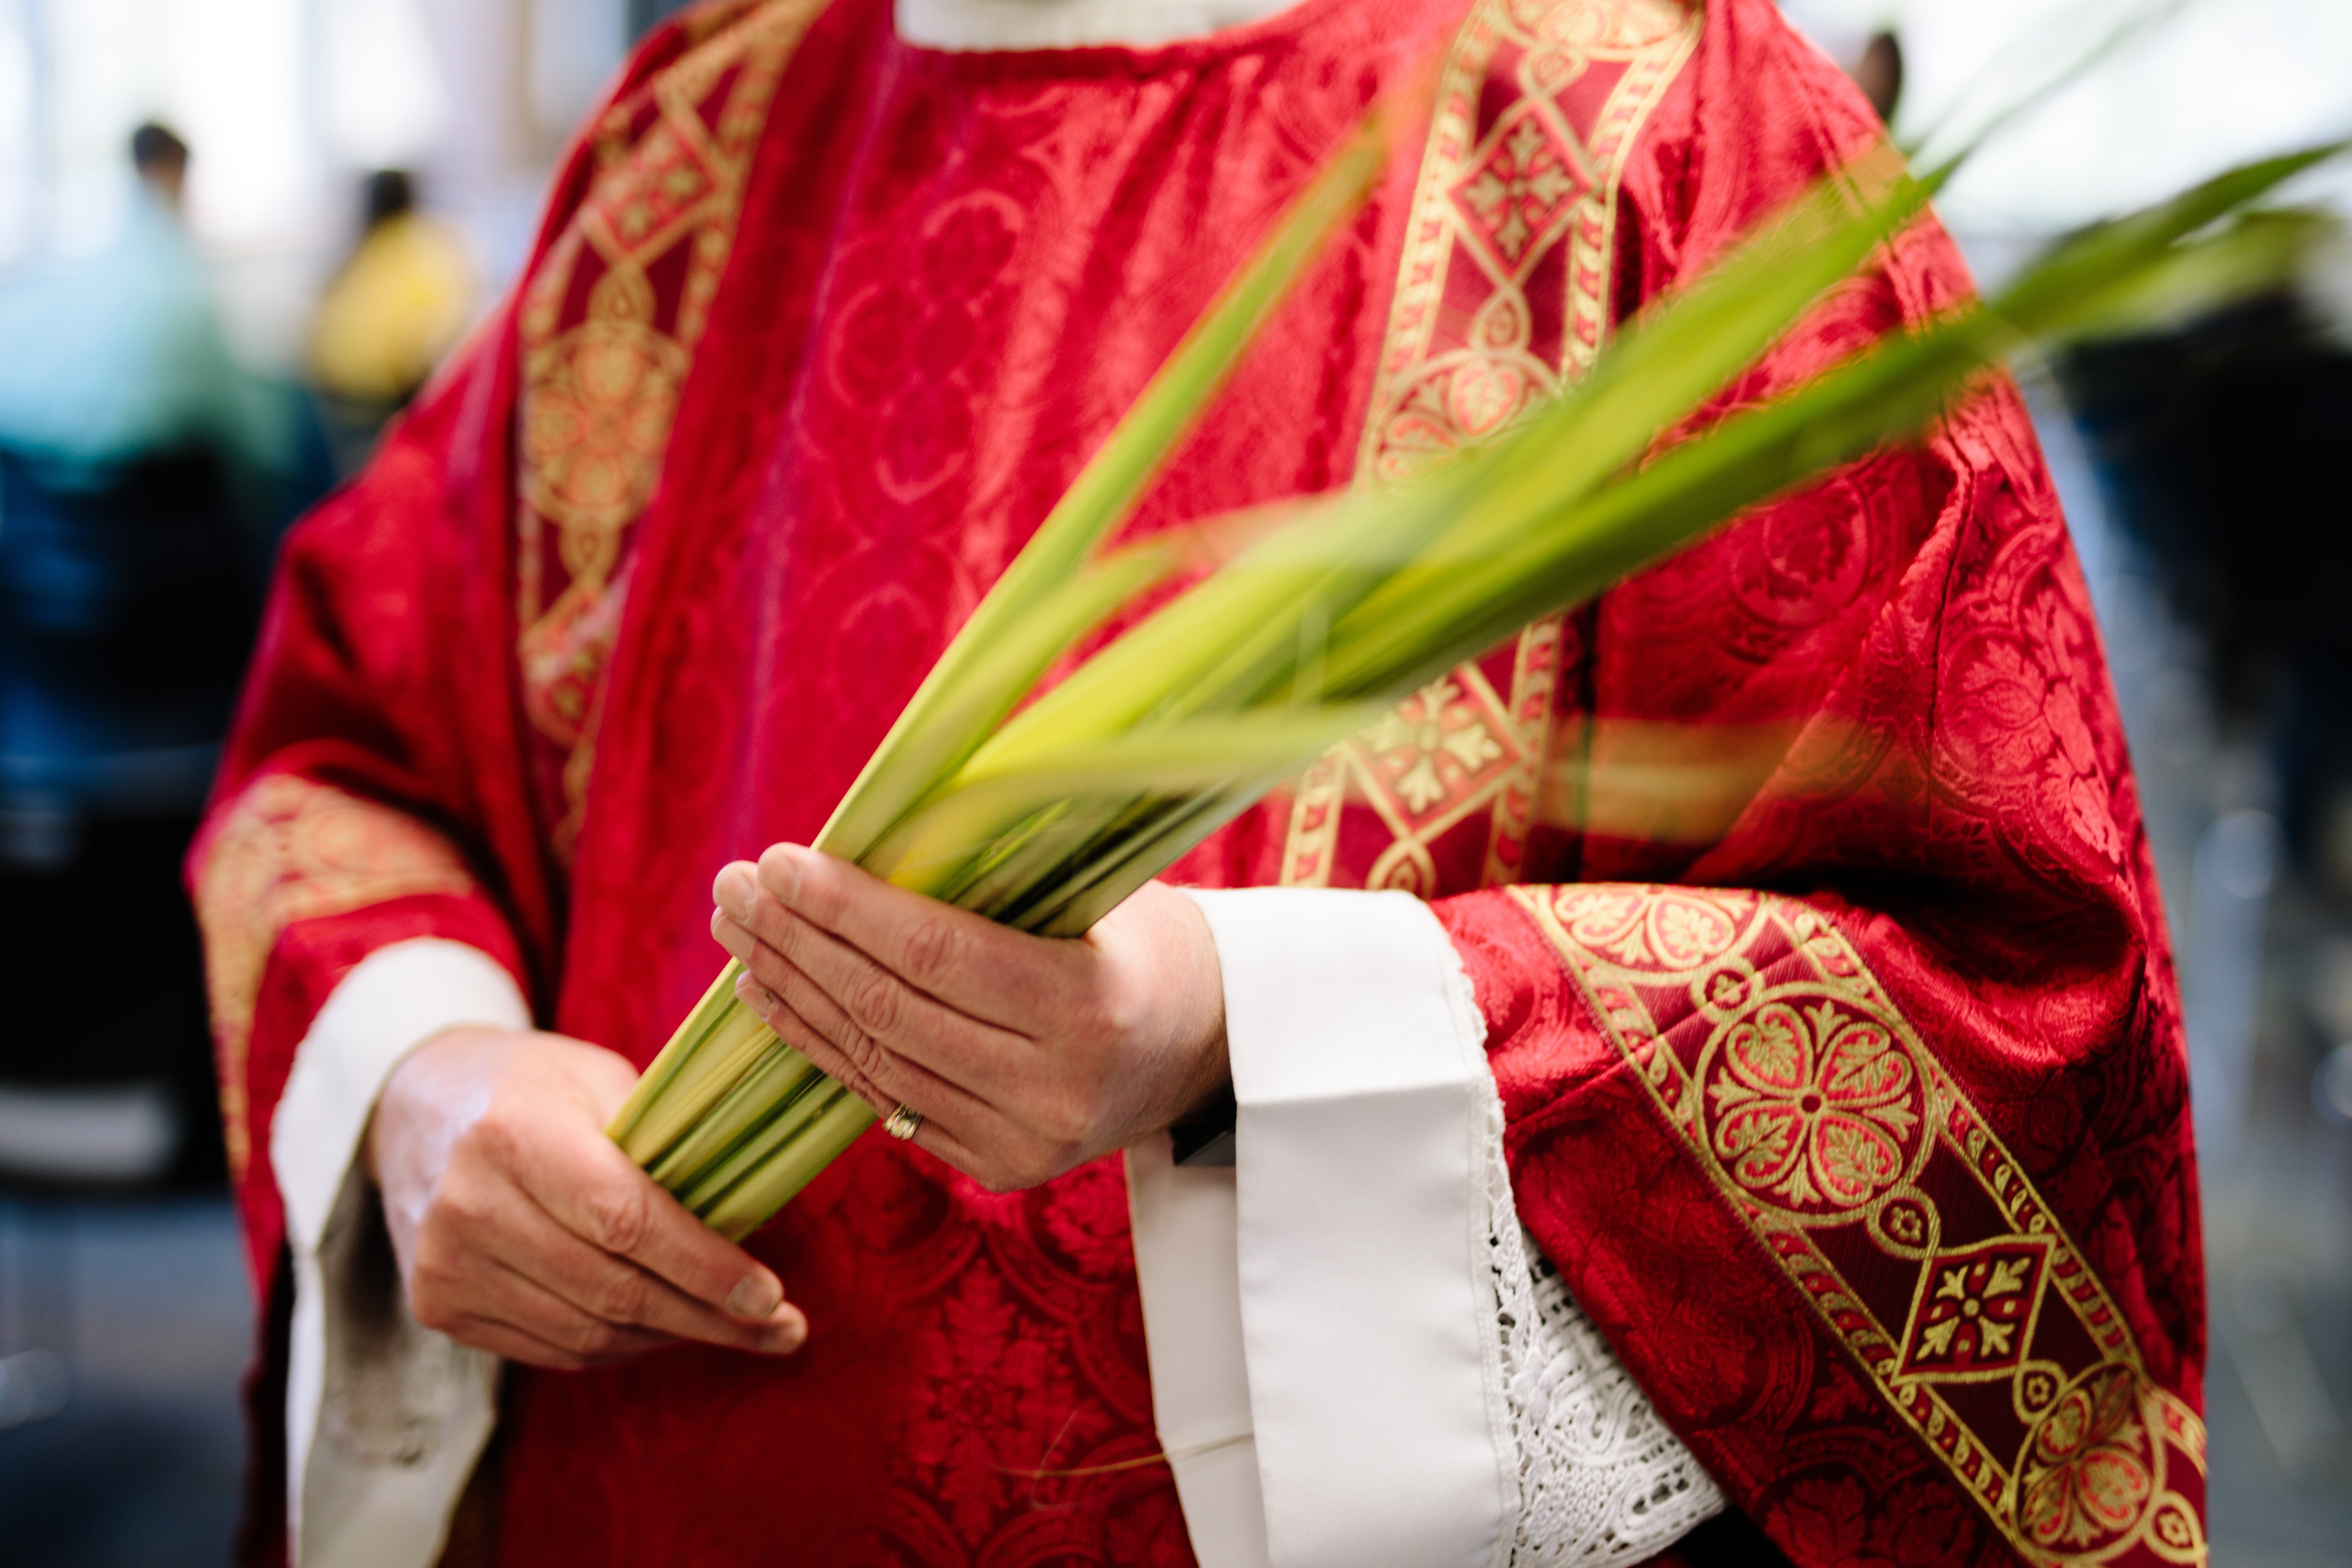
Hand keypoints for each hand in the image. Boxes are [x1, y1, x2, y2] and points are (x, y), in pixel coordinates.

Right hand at [366, 1027, 808, 1369]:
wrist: (415, 1105)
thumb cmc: (532, 1085)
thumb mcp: (599, 1080)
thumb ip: (664, 1144)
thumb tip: (750, 1215)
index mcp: (516, 1135)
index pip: (627, 1221)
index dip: (706, 1267)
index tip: (772, 1297)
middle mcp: (471, 1207)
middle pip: (613, 1289)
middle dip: (711, 1318)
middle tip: (781, 1331)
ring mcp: (447, 1265)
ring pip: (587, 1332)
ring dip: (672, 1338)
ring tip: (737, 1331)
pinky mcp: (439, 1306)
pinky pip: (552, 1348)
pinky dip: (619, 1345)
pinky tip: (666, 1330)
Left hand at [711, 845, 1227, 1192]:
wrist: (1207, 1046)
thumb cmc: (1147, 941)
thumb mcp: (1099, 892)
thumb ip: (1000, 876)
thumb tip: (872, 834)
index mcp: (1089, 1009)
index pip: (937, 955)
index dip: (848, 908)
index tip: (780, 860)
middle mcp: (1052, 1090)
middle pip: (890, 1011)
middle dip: (799, 943)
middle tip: (735, 887)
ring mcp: (1020, 1142)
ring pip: (873, 1061)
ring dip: (792, 992)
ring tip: (738, 932)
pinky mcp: (994, 1168)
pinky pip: (883, 1099)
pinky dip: (818, 1044)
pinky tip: (770, 995)